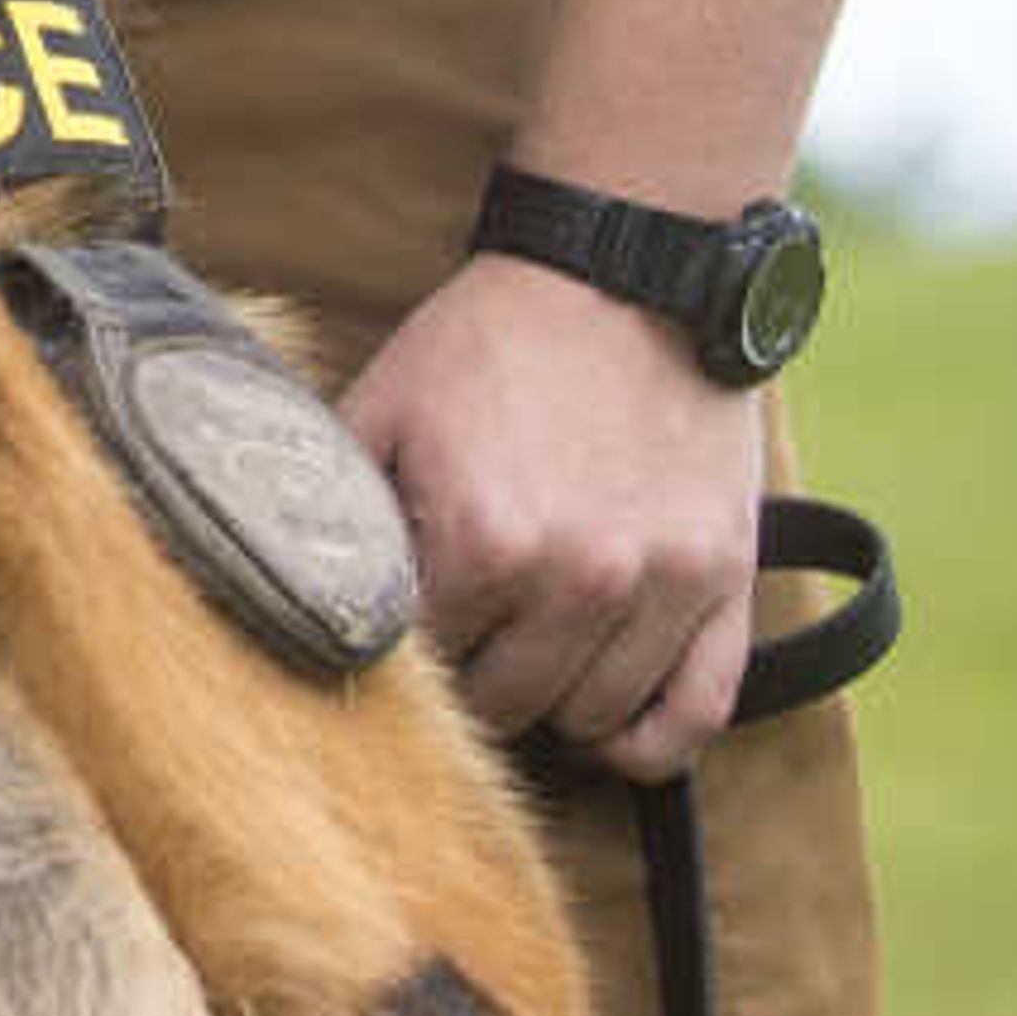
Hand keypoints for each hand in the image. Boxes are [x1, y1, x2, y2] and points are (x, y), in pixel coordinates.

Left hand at [343, 255, 767, 783]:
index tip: (407, 631)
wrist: (626, 275)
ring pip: (593, 720)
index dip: (407, 657)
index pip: (423, 671)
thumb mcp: (384, 404)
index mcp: (480, 538)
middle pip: (505, 707)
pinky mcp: (725, 580)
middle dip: (476, 680)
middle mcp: (576, 576)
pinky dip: (651, 740)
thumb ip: (339, 505)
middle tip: (469, 635)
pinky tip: (611, 723)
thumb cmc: (493, 341)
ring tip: (533, 653)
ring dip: (555, 704)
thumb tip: (291, 589)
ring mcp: (660, 584)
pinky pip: (694, 713)